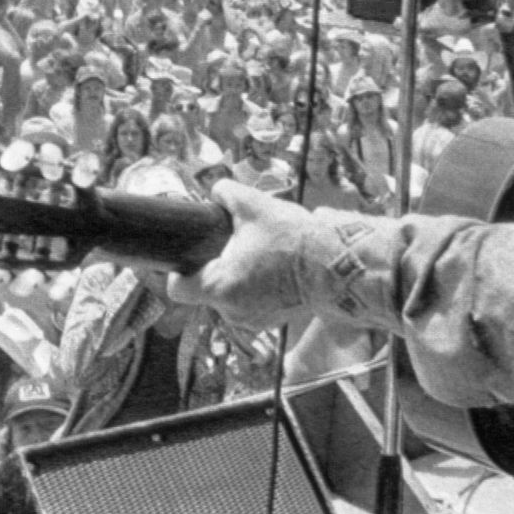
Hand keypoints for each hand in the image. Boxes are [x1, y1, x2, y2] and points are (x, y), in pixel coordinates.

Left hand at [166, 181, 334, 331]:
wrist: (337, 267)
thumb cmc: (294, 240)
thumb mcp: (254, 205)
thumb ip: (226, 193)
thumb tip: (216, 191)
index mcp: (219, 287)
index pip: (177, 289)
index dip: (180, 269)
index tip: (194, 254)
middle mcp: (231, 311)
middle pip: (207, 289)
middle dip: (218, 267)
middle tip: (238, 246)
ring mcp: (253, 321)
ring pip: (230, 297)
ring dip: (239, 279)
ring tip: (260, 257)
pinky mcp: (273, 322)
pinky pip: (252, 304)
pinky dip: (258, 289)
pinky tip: (273, 270)